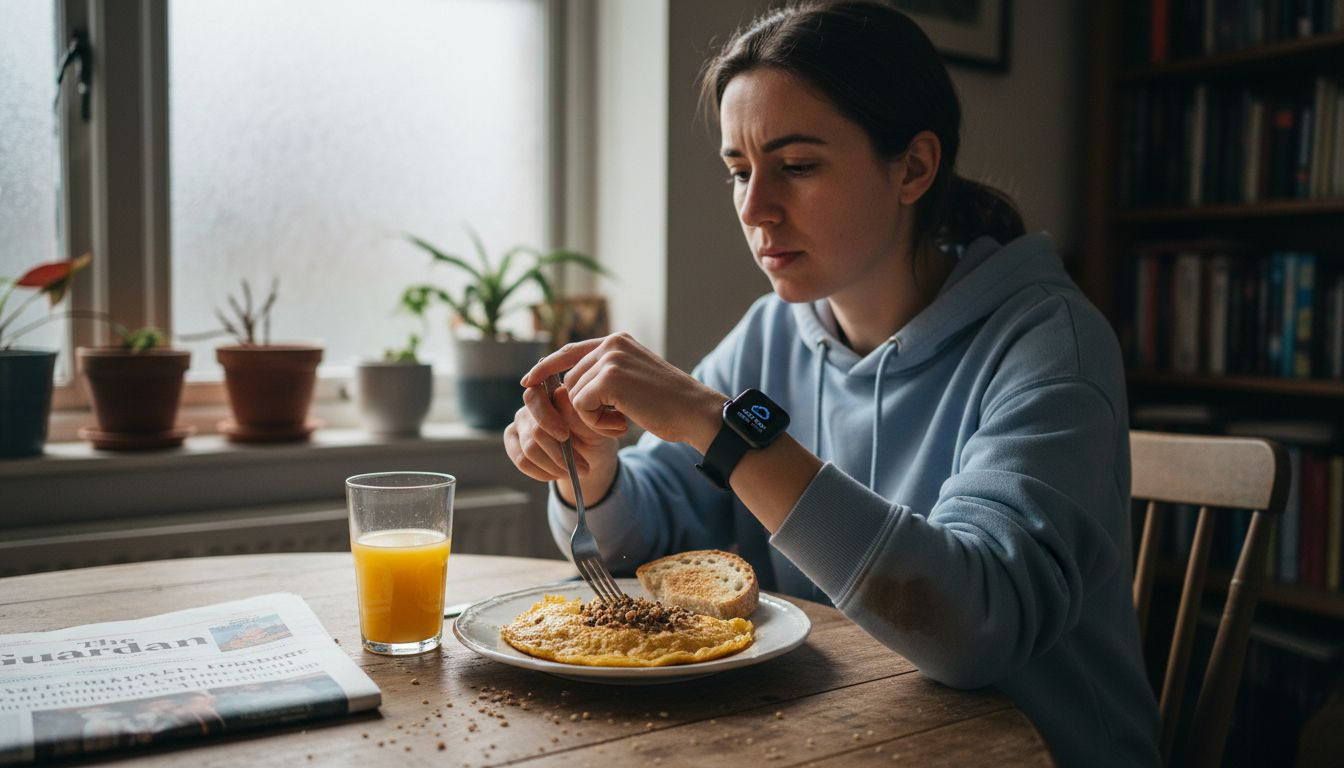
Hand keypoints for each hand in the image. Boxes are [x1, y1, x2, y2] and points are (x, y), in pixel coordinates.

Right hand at [504, 381, 620, 504]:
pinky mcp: (512, 440)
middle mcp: (531, 404)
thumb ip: (575, 412)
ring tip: (573, 472)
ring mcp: (519, 422)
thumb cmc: (591, 432)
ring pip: (529, 450)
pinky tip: (558, 473)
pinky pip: (522, 461)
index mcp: (550, 391)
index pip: (535, 397)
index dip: (547, 418)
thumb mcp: (592, 425)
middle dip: (559, 454)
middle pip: (535, 431)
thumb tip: (559, 395)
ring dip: (554, 466)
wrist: (590, 452)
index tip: (565, 436)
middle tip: (582, 467)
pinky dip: (543, 472)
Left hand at [520, 333, 725, 452]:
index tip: (528, 381)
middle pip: (570, 380)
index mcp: (617, 341)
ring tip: (623, 419)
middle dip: (584, 407)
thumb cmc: (668, 405)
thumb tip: (567, 383)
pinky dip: (596, 423)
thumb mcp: (634, 380)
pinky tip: (622, 423)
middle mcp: (612, 344)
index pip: (570, 351)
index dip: (546, 367)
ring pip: (574, 395)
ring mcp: (610, 358)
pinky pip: (581, 406)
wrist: (695, 412)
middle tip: (617, 419)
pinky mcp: (610, 378)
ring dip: (593, 417)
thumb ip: (606, 374)